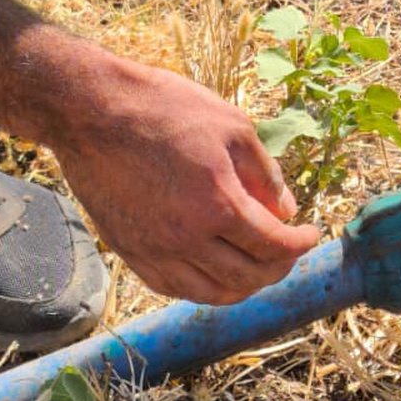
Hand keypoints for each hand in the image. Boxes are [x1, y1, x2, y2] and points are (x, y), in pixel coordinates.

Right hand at [55, 56, 319, 304]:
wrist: (89, 110)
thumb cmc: (162, 108)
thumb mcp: (231, 125)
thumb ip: (264, 174)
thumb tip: (286, 210)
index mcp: (217, 204)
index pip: (273, 244)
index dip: (300, 244)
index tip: (311, 234)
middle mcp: (186, 238)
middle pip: (247, 277)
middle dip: (278, 268)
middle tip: (289, 251)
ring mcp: (154, 250)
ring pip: (212, 293)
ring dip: (244, 286)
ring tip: (258, 266)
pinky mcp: (129, 252)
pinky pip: (175, 287)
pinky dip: (205, 287)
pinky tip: (216, 270)